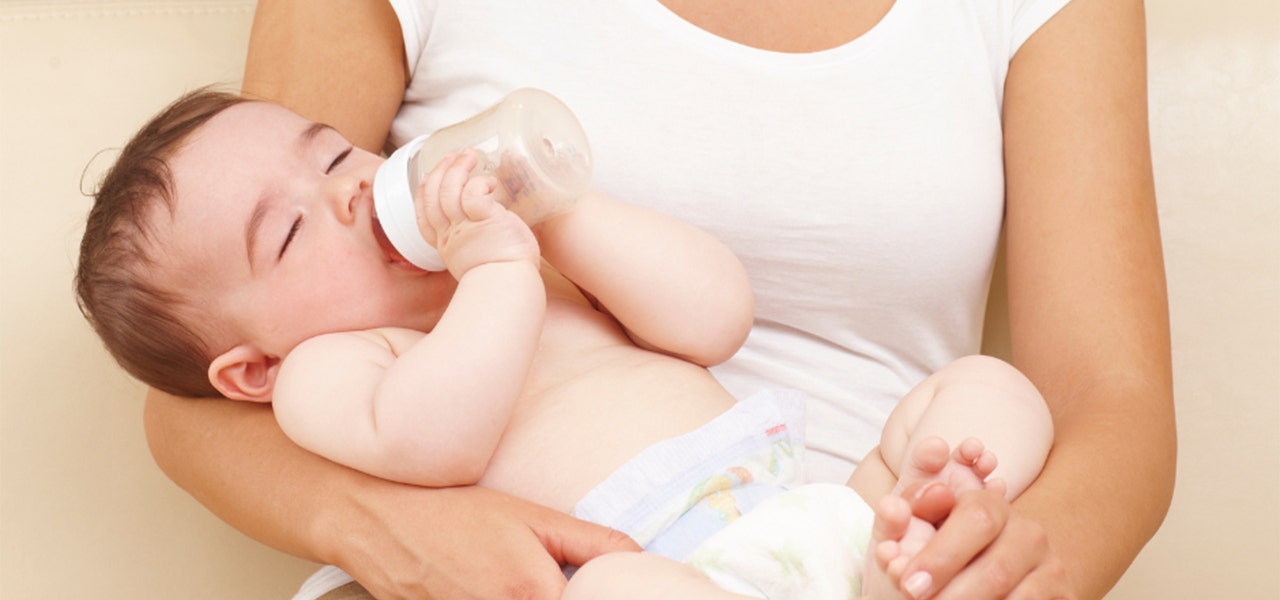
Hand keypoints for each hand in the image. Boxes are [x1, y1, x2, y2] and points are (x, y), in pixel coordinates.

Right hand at [332, 485, 641, 599]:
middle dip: (564, 597)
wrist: (379, 521)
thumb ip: (595, 543)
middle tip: (555, 581)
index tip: (591, 588)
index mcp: (532, 595)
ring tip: (514, 580)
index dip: (595, 598)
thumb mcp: (533, 518)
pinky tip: (490, 587)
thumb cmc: (456, 513)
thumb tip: (644, 560)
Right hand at [415, 149, 539, 276]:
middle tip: (452, 156)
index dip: (423, 193)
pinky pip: (472, 193)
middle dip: (438, 171)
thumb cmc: (502, 276)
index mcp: (446, 244)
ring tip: (470, 155)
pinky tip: (490, 182)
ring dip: (457, 168)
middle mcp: (451, 234)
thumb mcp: (475, 260)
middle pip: (431, 196)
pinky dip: (479, 182)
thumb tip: (483, 230)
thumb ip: (473, 243)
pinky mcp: (485, 220)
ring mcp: (465, 227)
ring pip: (448, 190)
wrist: (510, 289)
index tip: (429, 178)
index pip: (423, 215)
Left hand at [898, 487, 1074, 599]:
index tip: (908, 584)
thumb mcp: (921, 530)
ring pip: (1018, 598)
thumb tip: (891, 509)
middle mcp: (1028, 534)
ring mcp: (1051, 568)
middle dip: (954, 594)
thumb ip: (903, 518)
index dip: (940, 555)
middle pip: (996, 569)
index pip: (975, 519)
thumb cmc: (944, 551)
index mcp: (992, 506)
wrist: (994, 573)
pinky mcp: (1063, 596)